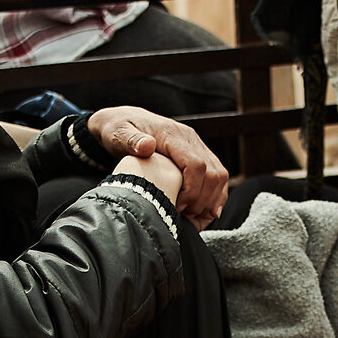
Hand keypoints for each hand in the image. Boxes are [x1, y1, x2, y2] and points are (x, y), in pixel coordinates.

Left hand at [88, 105, 225, 227]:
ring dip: (211, 199)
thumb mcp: (117, 133)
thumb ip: (131, 140)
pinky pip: (216, 175)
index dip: (191, 191)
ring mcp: (196, 146)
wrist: (122, 121)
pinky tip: (205, 211)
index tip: (176, 206)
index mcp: (173, 135)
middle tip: (185, 216)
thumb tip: (147, 146)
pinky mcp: (197, 155)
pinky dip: (215, 195)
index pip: (196, 165)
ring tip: (193, 216)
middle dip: (202, 199)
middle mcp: (190, 139)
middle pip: (213, 173)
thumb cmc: (117, 129)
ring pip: (219, 175)